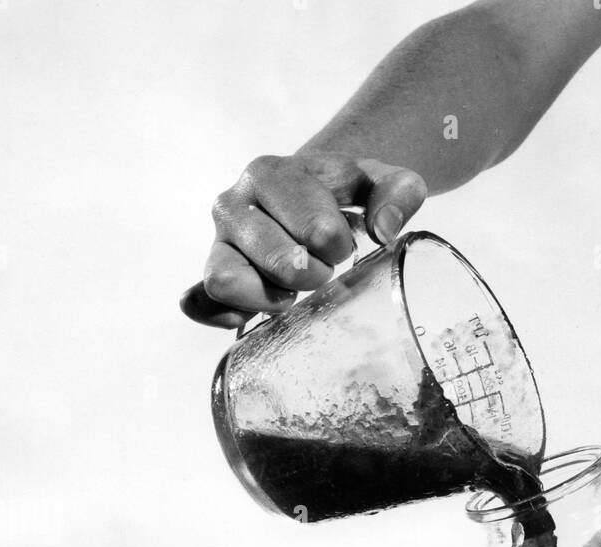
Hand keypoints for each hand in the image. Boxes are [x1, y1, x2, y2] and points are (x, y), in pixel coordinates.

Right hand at [180, 151, 426, 326]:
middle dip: (311, 274)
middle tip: (323, 270)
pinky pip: (202, 304)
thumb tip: (384, 231)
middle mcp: (233, 205)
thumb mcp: (381, 180)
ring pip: (226, 280)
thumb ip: (398, 192)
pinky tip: (254, 318)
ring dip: (270, 298)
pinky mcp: (213, 278)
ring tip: (292, 292)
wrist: (311, 197)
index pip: (311, 226)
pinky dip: (226, 316)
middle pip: (273, 257)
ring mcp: (218, 244)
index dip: (338, 245)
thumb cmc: (347, 194)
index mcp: (271, 174)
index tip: (344, 242)